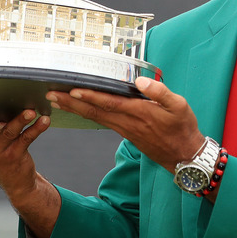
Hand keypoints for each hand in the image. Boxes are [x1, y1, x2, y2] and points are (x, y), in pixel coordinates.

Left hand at [47, 77, 204, 171]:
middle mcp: (128, 122)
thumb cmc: (183, 129)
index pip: (109, 103)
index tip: (71, 90)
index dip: (89, 97)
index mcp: (139, 113)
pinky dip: (87, 115)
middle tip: (51, 95)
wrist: (185, 156)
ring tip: (57, 101)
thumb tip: (141, 81)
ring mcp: (125, 129)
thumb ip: (160, 92)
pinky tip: (79, 110)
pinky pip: (102, 122)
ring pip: (95, 118)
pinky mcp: (126, 133)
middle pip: (94, 112)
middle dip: (71, 103)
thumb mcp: (180, 106)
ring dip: (75, 109)